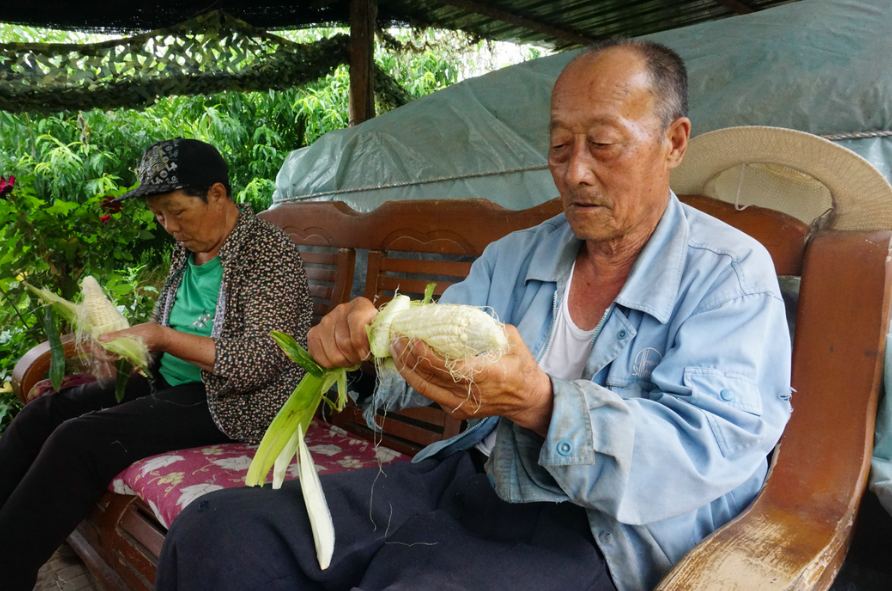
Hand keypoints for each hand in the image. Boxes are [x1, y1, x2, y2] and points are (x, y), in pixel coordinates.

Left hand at [99, 322, 169, 351]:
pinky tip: (108, 338)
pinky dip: (110, 345)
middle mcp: (123, 357)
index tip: (91, 340)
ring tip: (98, 337)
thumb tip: (100, 338)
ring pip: (109, 354)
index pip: (104, 357)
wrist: (162, 336)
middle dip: (97, 348)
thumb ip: (117, 336)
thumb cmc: (149, 334)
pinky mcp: (127, 351)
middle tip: (92, 337)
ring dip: (102, 347)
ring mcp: (125, 355)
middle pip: (105, 357)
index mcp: (124, 355)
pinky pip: (115, 351)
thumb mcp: (132, 332)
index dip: (96, 350)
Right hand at [307, 298, 378, 367]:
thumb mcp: (378, 331)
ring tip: (349, 359)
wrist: (356, 326)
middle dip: (354, 357)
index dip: (362, 345)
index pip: (357, 324)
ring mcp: (325, 321)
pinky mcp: (314, 333)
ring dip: (343, 362)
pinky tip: (337, 359)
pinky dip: (329, 364)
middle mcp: (340, 310)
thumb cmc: (370, 331)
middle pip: (344, 343)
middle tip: (359, 359)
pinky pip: (317, 355)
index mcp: (360, 306)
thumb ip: (378, 338)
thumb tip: (375, 350)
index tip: (366, 355)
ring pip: (332, 353)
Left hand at [390, 325, 553, 435]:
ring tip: (395, 349)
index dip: (423, 354)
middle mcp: (469, 394)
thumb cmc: (522, 367)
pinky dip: (417, 379)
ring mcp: (461, 406)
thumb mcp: (511, 340)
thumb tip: (459, 314)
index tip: (410, 337)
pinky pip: (431, 394)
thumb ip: (486, 327)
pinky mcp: (457, 411)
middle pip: (428, 378)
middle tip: (395, 337)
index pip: (444, 367)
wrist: (528, 400)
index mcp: (484, 375)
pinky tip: (408, 364)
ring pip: (424, 389)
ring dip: (406, 369)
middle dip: (408, 356)